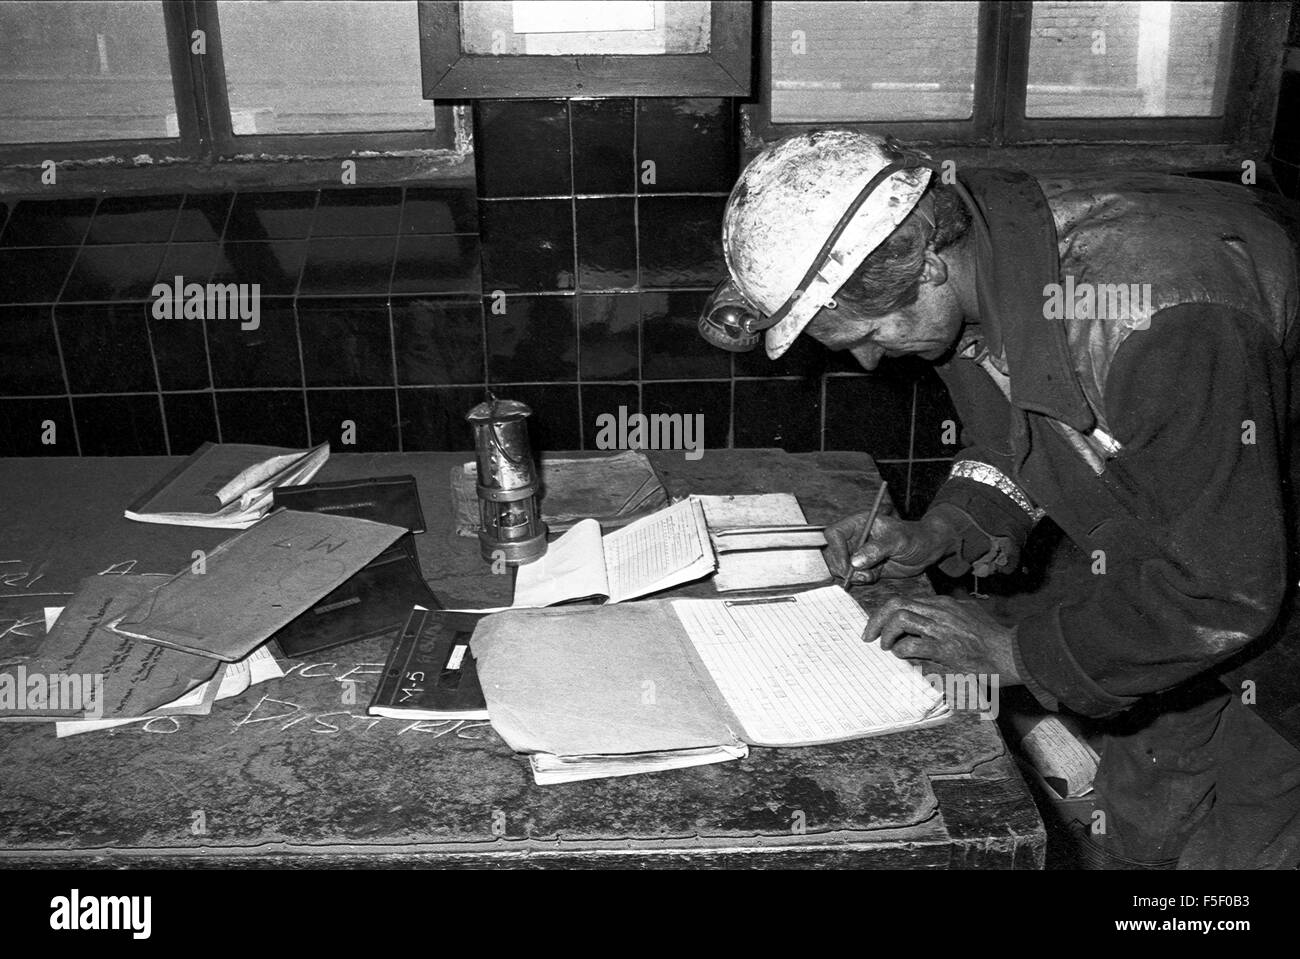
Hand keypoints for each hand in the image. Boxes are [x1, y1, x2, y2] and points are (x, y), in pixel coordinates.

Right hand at [824, 509, 958, 584]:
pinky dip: (861, 580)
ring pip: (841, 567)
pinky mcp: (864, 566)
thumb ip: (876, 549)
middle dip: (843, 567)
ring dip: (853, 575)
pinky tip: (875, 575)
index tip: (847, 565)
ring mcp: (858, 553)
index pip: (835, 533)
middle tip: (860, 574)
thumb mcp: (897, 540)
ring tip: (871, 574)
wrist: (927, 550)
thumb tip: (855, 562)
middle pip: (832, 552)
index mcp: (859, 523)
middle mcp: (855, 537)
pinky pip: (853, 576)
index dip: (836, 549)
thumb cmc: (915, 537)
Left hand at [863, 595, 1022, 683]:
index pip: (907, 600)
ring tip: (885, 646)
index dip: (889, 612)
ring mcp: (943, 628)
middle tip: (869, 635)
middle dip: (877, 619)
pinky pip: (912, 645)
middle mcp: (941, 611)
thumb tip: (929, 623)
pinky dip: (901, 650)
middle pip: (896, 603)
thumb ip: (950, 615)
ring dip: (886, 633)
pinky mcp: (946, 648)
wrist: (1015, 653)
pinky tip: (902, 656)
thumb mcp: (971, 615)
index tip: (880, 625)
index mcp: (945, 603)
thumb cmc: (993, 640)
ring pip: (900, 618)